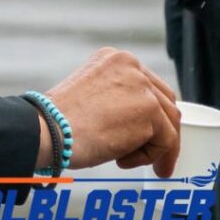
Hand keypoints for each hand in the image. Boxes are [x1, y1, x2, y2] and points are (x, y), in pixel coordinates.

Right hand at [41, 47, 179, 176]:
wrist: (51, 127)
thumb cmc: (62, 119)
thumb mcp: (93, 94)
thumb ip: (117, 96)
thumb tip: (139, 120)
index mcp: (114, 58)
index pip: (148, 85)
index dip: (151, 114)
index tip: (148, 135)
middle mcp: (131, 64)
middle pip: (165, 101)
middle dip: (162, 131)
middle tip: (154, 155)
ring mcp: (142, 85)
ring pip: (169, 123)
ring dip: (155, 147)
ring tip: (131, 161)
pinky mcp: (149, 109)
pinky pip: (165, 141)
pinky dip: (149, 156)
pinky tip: (123, 161)